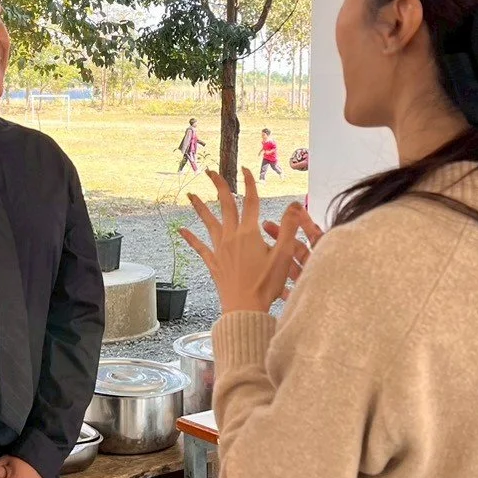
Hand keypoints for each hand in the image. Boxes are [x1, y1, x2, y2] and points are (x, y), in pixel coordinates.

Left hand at [180, 169, 322, 312]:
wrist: (244, 308)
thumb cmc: (266, 284)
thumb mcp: (283, 255)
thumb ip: (289, 228)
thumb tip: (295, 204)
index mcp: (249, 233)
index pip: (250, 201)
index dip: (248, 183)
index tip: (245, 169)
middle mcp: (232, 236)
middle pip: (225, 205)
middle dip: (218, 186)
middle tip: (210, 171)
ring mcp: (220, 249)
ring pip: (209, 222)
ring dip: (200, 207)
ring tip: (190, 194)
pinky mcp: (213, 262)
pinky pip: (199, 246)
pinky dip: (190, 237)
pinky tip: (181, 229)